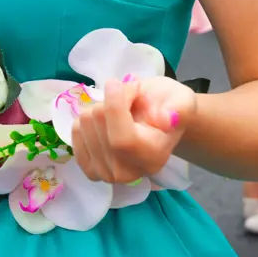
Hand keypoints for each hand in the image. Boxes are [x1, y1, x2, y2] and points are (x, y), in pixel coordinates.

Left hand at [72, 76, 195, 183]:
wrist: (160, 124)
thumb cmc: (171, 109)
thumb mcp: (182, 101)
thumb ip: (179, 109)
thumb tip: (165, 119)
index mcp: (153, 158)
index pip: (122, 139)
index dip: (114, 106)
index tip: (115, 82)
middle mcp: (127, 173)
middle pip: (99, 123)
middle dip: (112, 99)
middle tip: (131, 100)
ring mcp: (104, 174)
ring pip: (84, 122)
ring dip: (101, 107)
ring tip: (122, 112)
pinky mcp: (88, 168)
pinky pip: (75, 130)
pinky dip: (89, 118)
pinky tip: (107, 123)